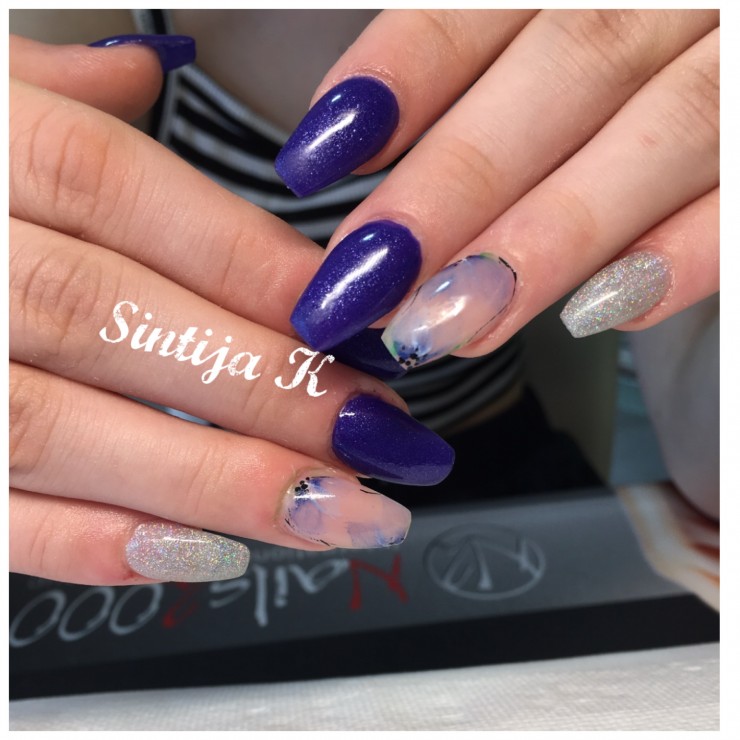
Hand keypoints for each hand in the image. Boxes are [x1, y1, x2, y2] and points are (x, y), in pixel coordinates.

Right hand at [9, 35, 452, 585]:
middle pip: (130, 324)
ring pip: (73, 433)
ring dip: (218, 485)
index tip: (366, 335)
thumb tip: (150, 74)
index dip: (265, 276)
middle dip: (273, 392)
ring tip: (335, 515)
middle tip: (384, 442)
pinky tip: (201, 556)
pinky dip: (93, 544)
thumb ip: (41, 90)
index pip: (147, 204)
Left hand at [276, 10, 717, 365]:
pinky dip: (686, 254)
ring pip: (663, 133)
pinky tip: (599, 315)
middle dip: (455, 188)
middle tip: (368, 284)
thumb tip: (353, 140)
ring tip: (455, 323)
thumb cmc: (625, 39)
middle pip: (566, 72)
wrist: (724, 36)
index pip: (480, 0)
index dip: (394, 78)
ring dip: (548, 240)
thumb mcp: (543, 22)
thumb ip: (468, 57)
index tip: (311, 161)